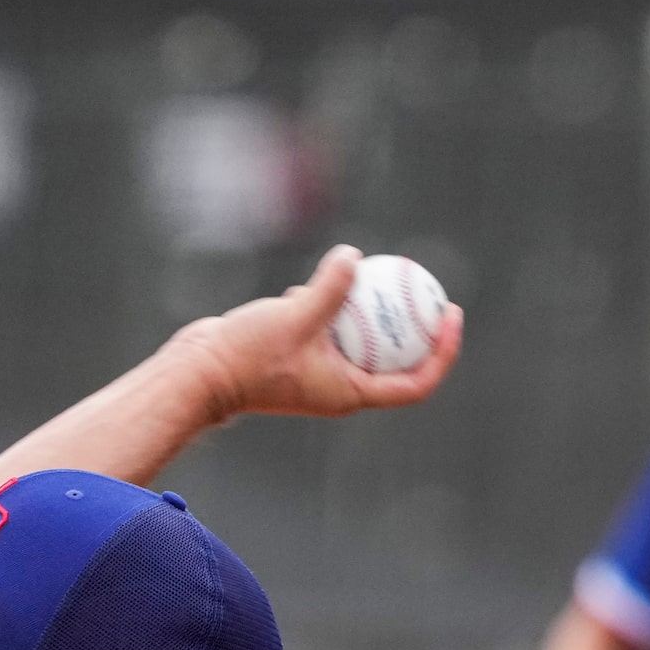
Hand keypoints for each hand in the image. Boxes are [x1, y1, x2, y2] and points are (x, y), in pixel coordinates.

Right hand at [174, 245, 463, 422]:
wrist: (199, 373)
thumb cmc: (248, 356)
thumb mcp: (296, 315)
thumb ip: (329, 289)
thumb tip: (354, 256)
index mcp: (352, 393)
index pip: (416, 383)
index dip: (442, 353)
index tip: (450, 317)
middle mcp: (342, 387)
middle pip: (396, 361)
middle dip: (417, 328)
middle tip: (430, 291)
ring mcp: (321, 373)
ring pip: (360, 340)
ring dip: (369, 311)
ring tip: (379, 275)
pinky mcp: (300, 355)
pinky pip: (329, 329)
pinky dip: (331, 305)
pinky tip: (322, 280)